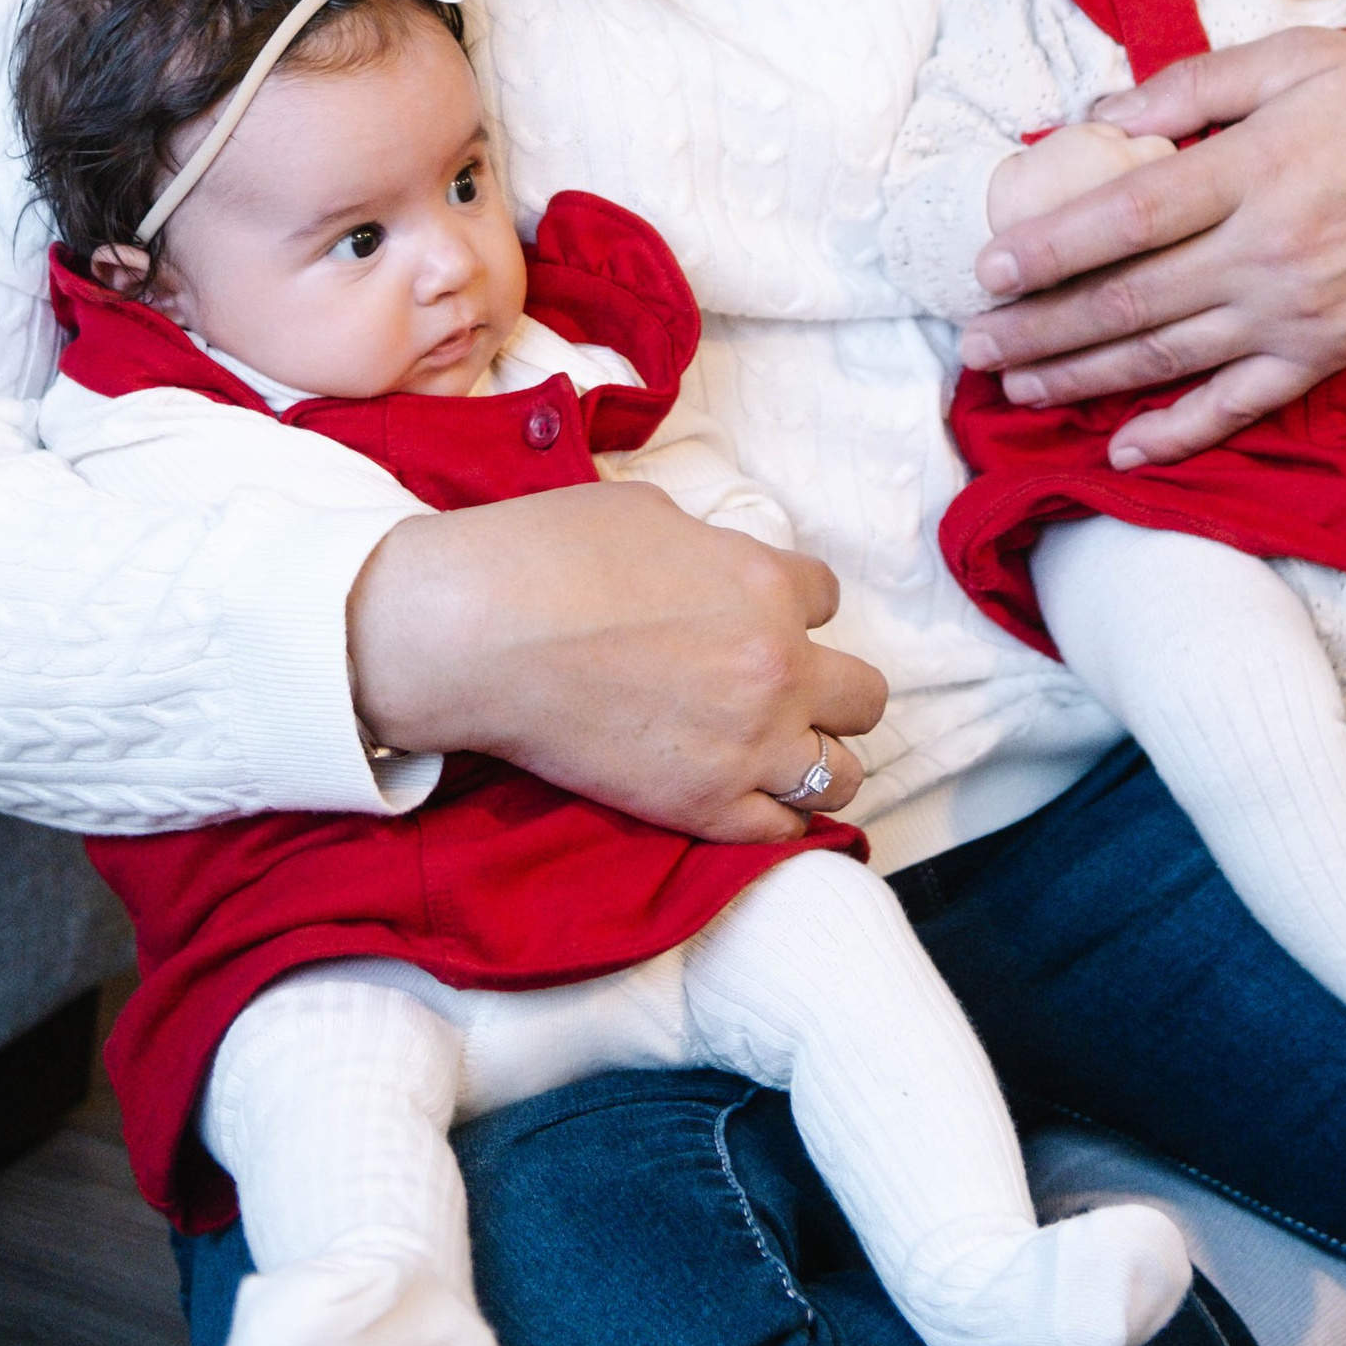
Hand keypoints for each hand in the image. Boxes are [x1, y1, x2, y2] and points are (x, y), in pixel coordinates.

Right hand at [346, 481, 886, 845]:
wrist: (481, 631)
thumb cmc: (549, 554)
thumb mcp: (651, 516)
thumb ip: (709, 552)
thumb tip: (713, 568)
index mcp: (766, 584)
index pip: (827, 597)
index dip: (791, 605)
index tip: (754, 617)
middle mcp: (777, 666)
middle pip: (865, 696)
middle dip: (829, 690)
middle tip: (784, 692)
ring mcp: (748, 743)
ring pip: (845, 773)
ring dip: (818, 761)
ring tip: (779, 757)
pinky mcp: (705, 806)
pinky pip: (786, 830)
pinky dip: (779, 818)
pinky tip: (754, 801)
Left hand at [959, 31, 1345, 469]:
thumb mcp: (1294, 58)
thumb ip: (1190, 84)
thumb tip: (1097, 116)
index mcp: (1258, 167)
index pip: (1129, 214)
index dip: (1050, 245)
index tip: (987, 266)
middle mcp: (1272, 250)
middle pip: (1132, 298)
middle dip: (1040, 327)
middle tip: (972, 340)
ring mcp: (1300, 312)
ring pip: (1170, 356)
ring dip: (1083, 377)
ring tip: (1014, 385)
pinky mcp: (1328, 353)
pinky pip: (1242, 404)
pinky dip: (1180, 433)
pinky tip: (1123, 449)